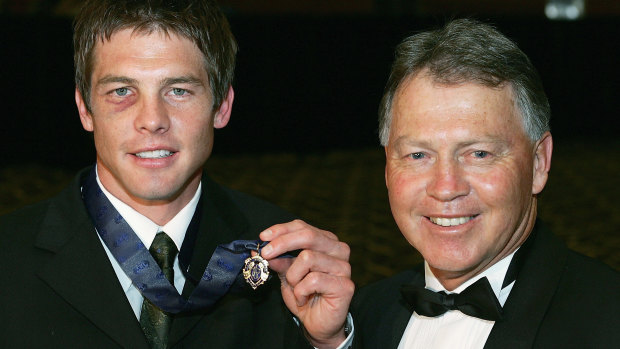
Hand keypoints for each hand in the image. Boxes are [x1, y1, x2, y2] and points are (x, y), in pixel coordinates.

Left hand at [259, 220, 353, 348]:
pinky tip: (303, 299)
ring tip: (295, 288)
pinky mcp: (345, 285)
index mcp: (326, 241)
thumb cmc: (304, 295)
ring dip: (292, 276)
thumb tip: (259, 249)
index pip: (302, 227)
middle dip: (282, 244)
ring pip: (308, 257)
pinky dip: (300, 291)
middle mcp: (338, 250)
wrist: (317, 324)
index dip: (281, 230)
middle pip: (308, 236)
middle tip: (265, 255)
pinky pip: (313, 280)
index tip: (263, 237)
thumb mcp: (286, 274)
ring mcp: (344, 267)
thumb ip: (278, 260)